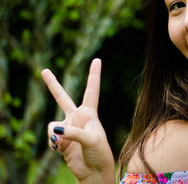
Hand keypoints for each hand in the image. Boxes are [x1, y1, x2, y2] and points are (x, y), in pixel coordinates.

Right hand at [42, 58, 114, 183]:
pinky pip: (50, 136)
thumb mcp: (91, 139)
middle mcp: (77, 118)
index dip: (94, 75)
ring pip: (52, 124)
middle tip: (43, 71)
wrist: (94, 171)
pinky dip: (53, 142)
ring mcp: (67, 128)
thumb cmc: (99, 153)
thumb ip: (73, 131)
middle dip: (52, 85)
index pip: (92, 90)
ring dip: (56, 133)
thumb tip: (55, 129)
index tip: (97, 60)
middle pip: (62, 97)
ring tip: (63, 142)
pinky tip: (60, 148)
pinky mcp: (60, 140)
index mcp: (90, 113)